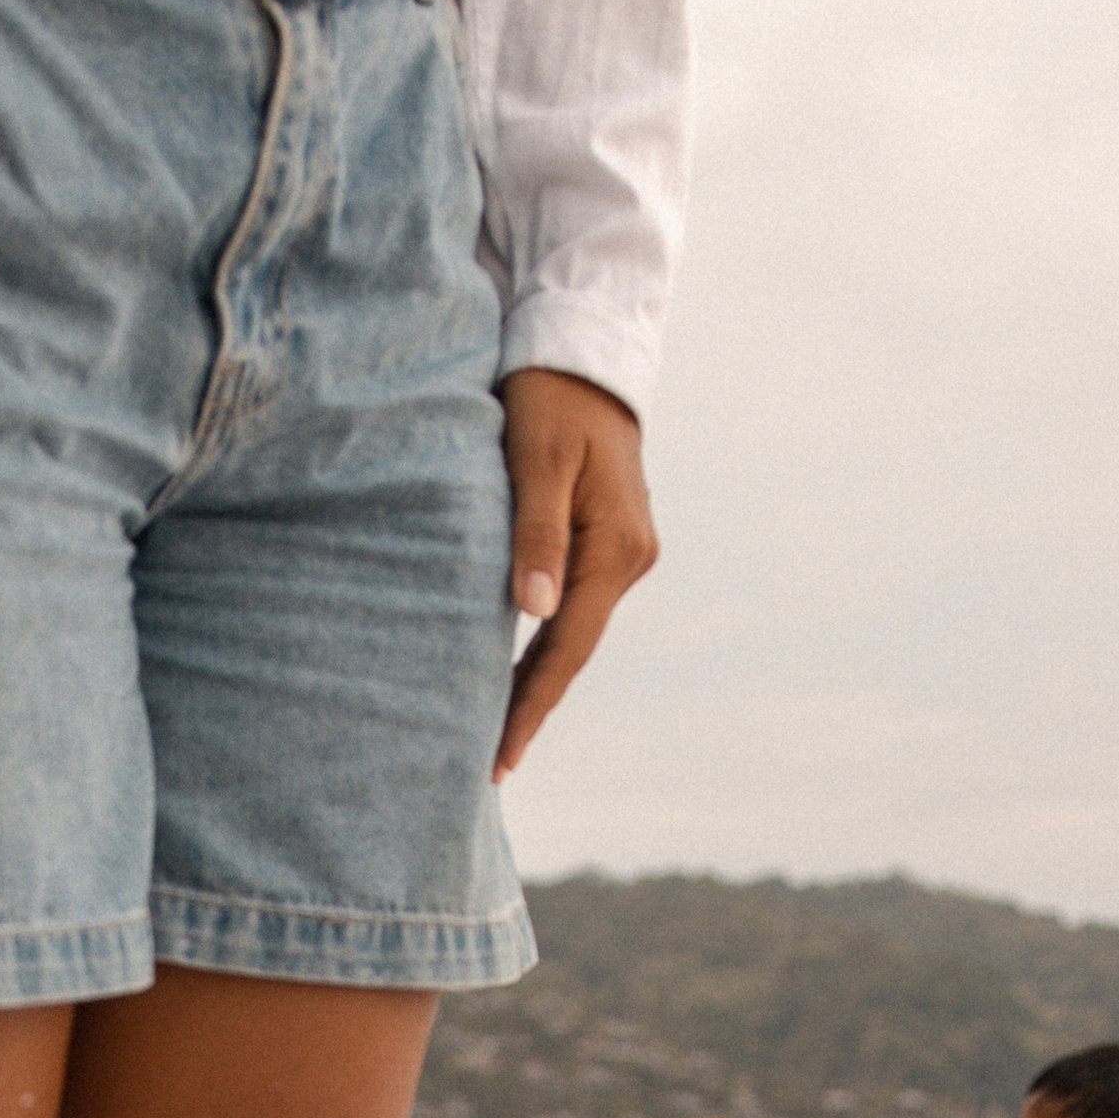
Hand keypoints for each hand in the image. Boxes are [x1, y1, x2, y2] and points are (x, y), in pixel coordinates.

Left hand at [495, 370, 659, 782]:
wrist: (583, 350)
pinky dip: (542, 643)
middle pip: (571, 652)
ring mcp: (624, 552)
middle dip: (530, 708)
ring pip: (571, 633)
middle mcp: (630, 559)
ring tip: (494, 733)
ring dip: (534, 680)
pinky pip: (573, 606)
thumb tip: (533, 612)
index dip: (529, 707)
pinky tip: (513, 672)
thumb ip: (534, 535)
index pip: (565, 650)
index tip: (499, 758)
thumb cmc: (550, 396)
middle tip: (488, 767)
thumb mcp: (535, 459)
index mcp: (616, 548)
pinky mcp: (608, 540)